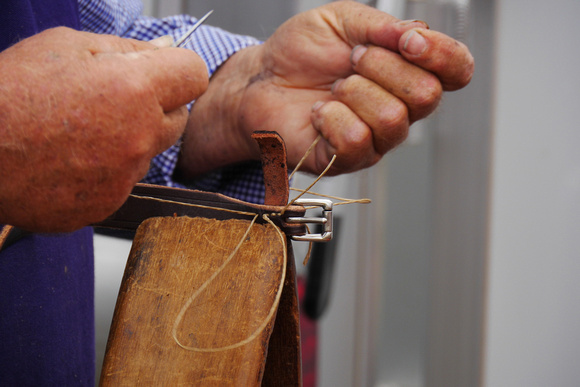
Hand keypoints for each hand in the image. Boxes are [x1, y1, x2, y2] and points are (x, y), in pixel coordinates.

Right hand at [0, 27, 207, 231]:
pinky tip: (72, 159)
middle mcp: (138, 137)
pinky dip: (108, 171)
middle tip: (115, 101)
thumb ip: (127, 49)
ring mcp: (124, 176)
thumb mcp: (66, 46)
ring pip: (149, 152)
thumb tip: (164, 50)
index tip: (165, 73)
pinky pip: (124, 181)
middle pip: (179, 119)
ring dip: (130, 140)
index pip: (194, 74)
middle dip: (157, 107)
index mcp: (133, 89)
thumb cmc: (10, 94)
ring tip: (82, 133)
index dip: (178, 70)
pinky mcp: (107, 204)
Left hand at [179, 1, 472, 175]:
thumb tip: (418, 34)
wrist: (261, 80)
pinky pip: (356, 140)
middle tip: (351, 59)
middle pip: (426, 95)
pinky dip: (330, 117)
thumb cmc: (300, 54)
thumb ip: (382, 25)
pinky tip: (318, 112)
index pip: (457, 70)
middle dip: (382, 67)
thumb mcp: (341, 20)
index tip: (408, 40)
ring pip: (392, 120)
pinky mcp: (346, 159)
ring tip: (332, 87)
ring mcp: (375, 138)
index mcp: (406, 72)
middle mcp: (399, 108)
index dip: (442, 55)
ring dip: (354, 92)